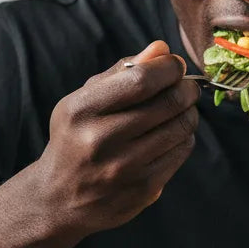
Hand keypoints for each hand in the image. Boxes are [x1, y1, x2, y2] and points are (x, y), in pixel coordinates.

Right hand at [39, 41, 199, 235]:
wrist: (59, 199)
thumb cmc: (75, 139)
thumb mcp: (83, 101)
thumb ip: (121, 72)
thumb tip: (161, 48)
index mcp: (81, 111)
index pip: (140, 80)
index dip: (168, 67)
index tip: (175, 65)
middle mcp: (101, 141)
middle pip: (167, 103)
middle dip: (186, 88)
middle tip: (187, 86)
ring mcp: (125, 169)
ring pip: (180, 128)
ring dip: (189, 112)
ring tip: (181, 108)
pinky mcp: (144, 189)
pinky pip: (181, 151)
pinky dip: (184, 136)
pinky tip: (173, 133)